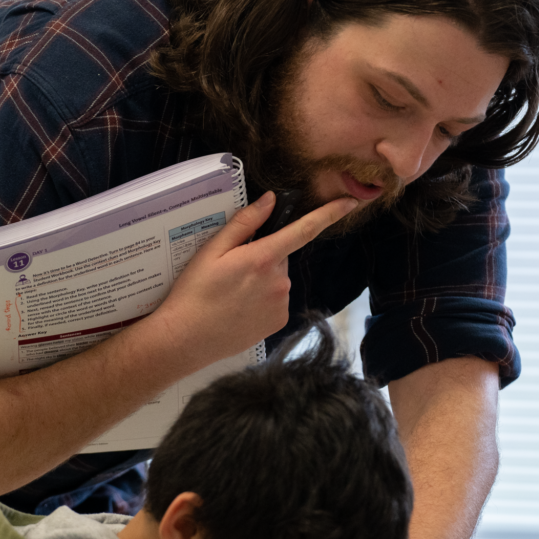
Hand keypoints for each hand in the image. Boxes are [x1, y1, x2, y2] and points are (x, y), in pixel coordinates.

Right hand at [155, 191, 357, 370]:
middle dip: (263, 256)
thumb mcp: (211, 250)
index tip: (351, 202)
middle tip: (232, 270)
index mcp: (262, 258)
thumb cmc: (194, 292)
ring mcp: (281, 303)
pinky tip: (239, 307)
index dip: (329, 214)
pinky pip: (276, 300)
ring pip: (278, 279)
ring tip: (231, 293)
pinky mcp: (279, 321)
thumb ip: (245, 223)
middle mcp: (279, 280)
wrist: (186, 339)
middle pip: (280, 256)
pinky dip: (262, 299)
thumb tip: (270, 200)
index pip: (304, 230)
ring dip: (261, 279)